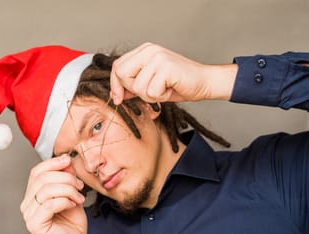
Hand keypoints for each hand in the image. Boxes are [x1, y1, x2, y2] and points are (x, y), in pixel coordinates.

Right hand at [20, 155, 87, 233]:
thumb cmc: (72, 222)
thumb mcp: (71, 193)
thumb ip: (66, 178)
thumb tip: (66, 160)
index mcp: (32, 195)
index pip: (36, 172)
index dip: (52, 163)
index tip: (68, 161)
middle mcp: (27, 204)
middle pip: (42, 179)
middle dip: (65, 178)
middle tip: (79, 186)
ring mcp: (28, 215)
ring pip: (47, 190)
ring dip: (68, 190)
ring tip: (79, 198)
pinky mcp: (34, 224)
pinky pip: (49, 204)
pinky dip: (65, 201)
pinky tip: (72, 205)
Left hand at [110, 42, 236, 103]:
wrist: (204, 82)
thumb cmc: (178, 84)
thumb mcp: (149, 85)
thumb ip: (132, 86)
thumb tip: (115, 95)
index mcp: (144, 51)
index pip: (117, 66)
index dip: (115, 85)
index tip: (118, 99)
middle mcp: (149, 50)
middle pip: (122, 74)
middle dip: (132, 90)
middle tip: (151, 91)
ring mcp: (158, 57)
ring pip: (137, 86)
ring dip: (150, 95)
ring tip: (164, 89)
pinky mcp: (166, 67)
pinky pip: (151, 91)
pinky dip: (160, 97)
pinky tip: (170, 89)